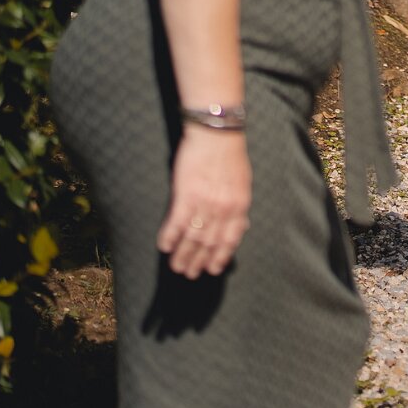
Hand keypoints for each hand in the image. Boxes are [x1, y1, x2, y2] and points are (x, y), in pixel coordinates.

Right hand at [157, 125, 250, 277]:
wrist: (217, 133)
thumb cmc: (230, 155)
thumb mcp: (243, 182)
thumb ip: (239, 205)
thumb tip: (241, 225)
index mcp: (239, 205)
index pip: (231, 239)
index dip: (221, 257)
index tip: (213, 269)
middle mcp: (224, 208)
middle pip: (210, 242)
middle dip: (199, 261)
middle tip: (189, 273)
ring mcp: (205, 203)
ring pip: (193, 237)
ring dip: (183, 254)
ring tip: (176, 267)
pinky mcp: (186, 195)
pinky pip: (177, 222)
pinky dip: (170, 236)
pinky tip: (164, 246)